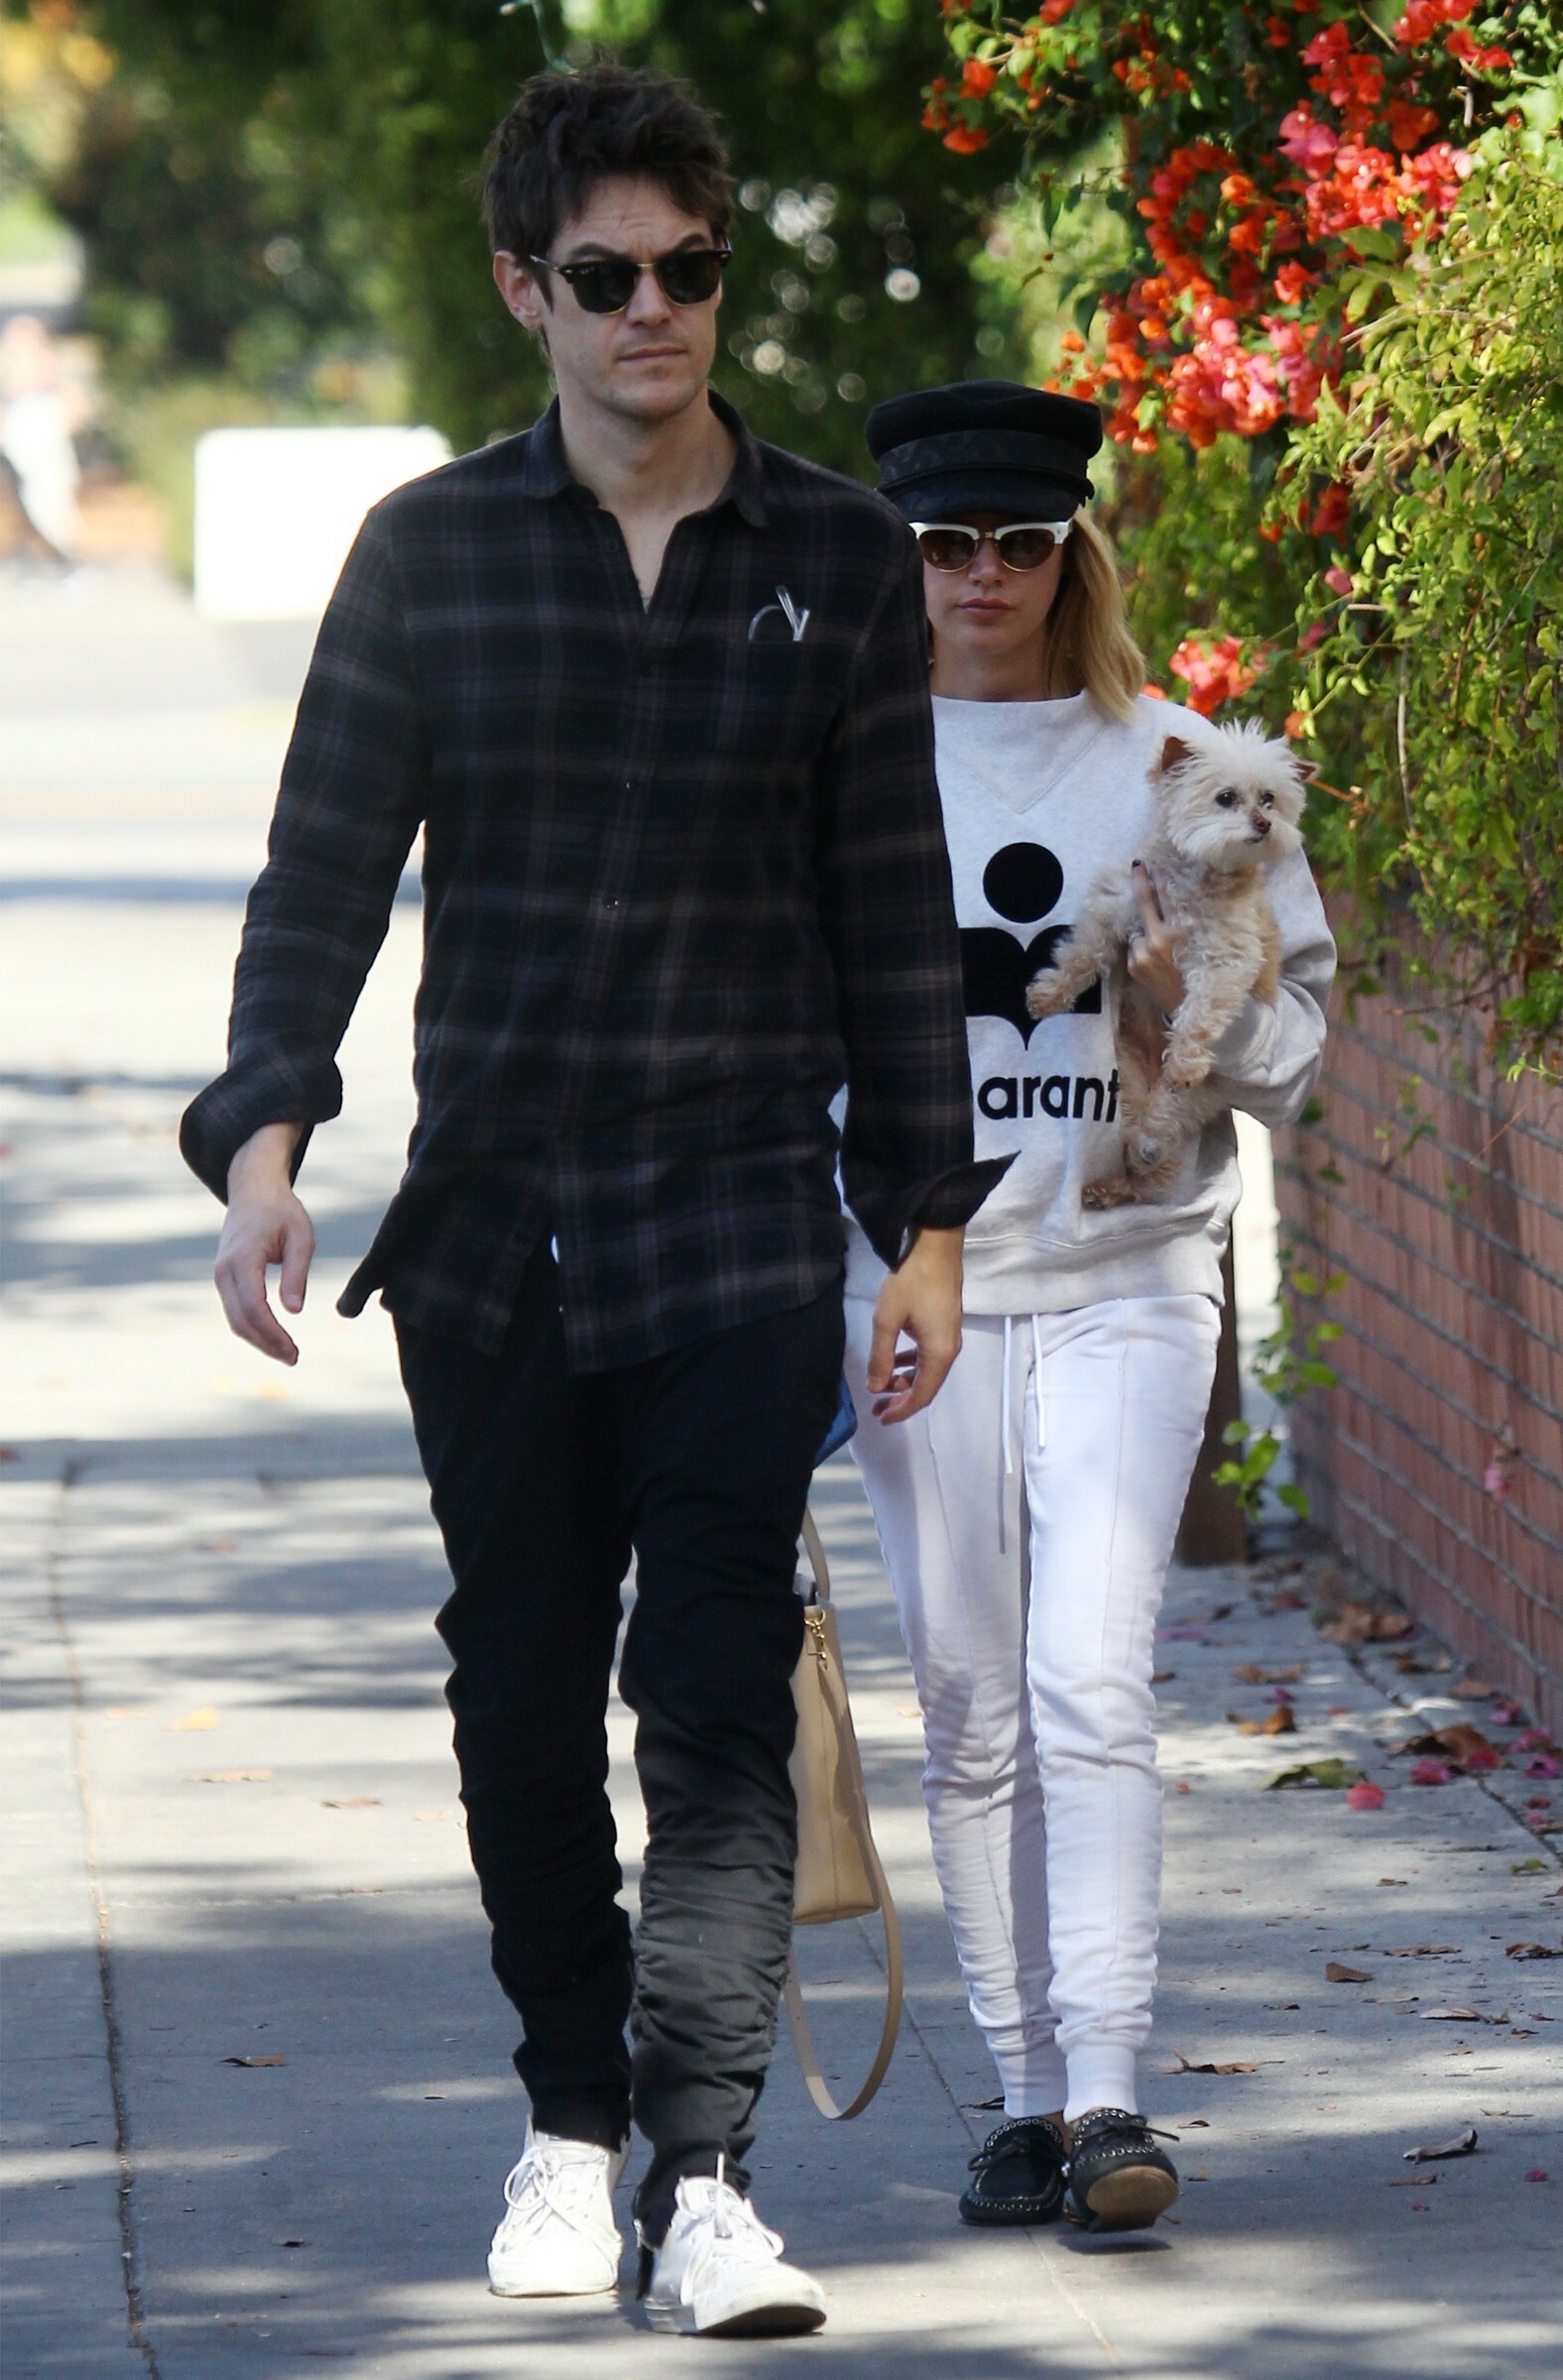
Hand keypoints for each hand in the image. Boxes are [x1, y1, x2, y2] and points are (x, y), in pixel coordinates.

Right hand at [215, 1122, 311, 1363]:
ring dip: (259, 1340)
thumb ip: (297, 1273)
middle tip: (294, 1358)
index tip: (294, 1351)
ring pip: (235, 1319)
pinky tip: (272, 1336)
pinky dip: (252, 1327)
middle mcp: (225, 1270)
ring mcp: (220, 1274)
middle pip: (241, 1320)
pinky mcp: (224, 1277)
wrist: (253, 1190)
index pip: (255, 1308)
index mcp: (243, 1258)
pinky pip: (235, 1309)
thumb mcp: (300, 1238)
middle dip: (267, 1344)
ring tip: (286, 1353)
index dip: (273, 1334)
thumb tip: (293, 1311)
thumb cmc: (281, 1211)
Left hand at [866, 1226, 962, 1423]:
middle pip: (927, 1385)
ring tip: (882, 1385)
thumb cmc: (911, 1281)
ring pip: (927, 1369)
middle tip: (877, 1406)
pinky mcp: (945, 1323)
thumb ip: (880, 1357)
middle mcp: (949, 1349)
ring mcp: (949, 1335)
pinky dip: (912, 1362)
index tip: (881, 1417)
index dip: (901, 1411)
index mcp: (939, 1353)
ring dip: (905, 1379)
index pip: (921, 1395)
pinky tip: (896, 1359)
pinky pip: (929, 1353)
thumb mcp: (886, 1320)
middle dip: (901, 1398)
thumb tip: (876, 1387)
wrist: (936, 1245)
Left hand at [1127, 861, 1186, 1018]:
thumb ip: (1184, 925)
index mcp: (1178, 935)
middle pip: (1144, 905)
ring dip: (1145, 932)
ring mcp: (1143, 954)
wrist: (1187, 1007)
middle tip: (1138, 865)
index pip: (1165, 900)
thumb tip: (1175, 899)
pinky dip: (1142, 949)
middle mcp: (1158, 942)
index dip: (1155, 881)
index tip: (1147, 864)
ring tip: (1161, 948)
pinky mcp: (1134, 966)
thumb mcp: (1198, 946)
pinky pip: (1135, 948)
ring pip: (1139, 930)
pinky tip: (1155, 960)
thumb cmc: (1200, 974)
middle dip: (1140, 883)